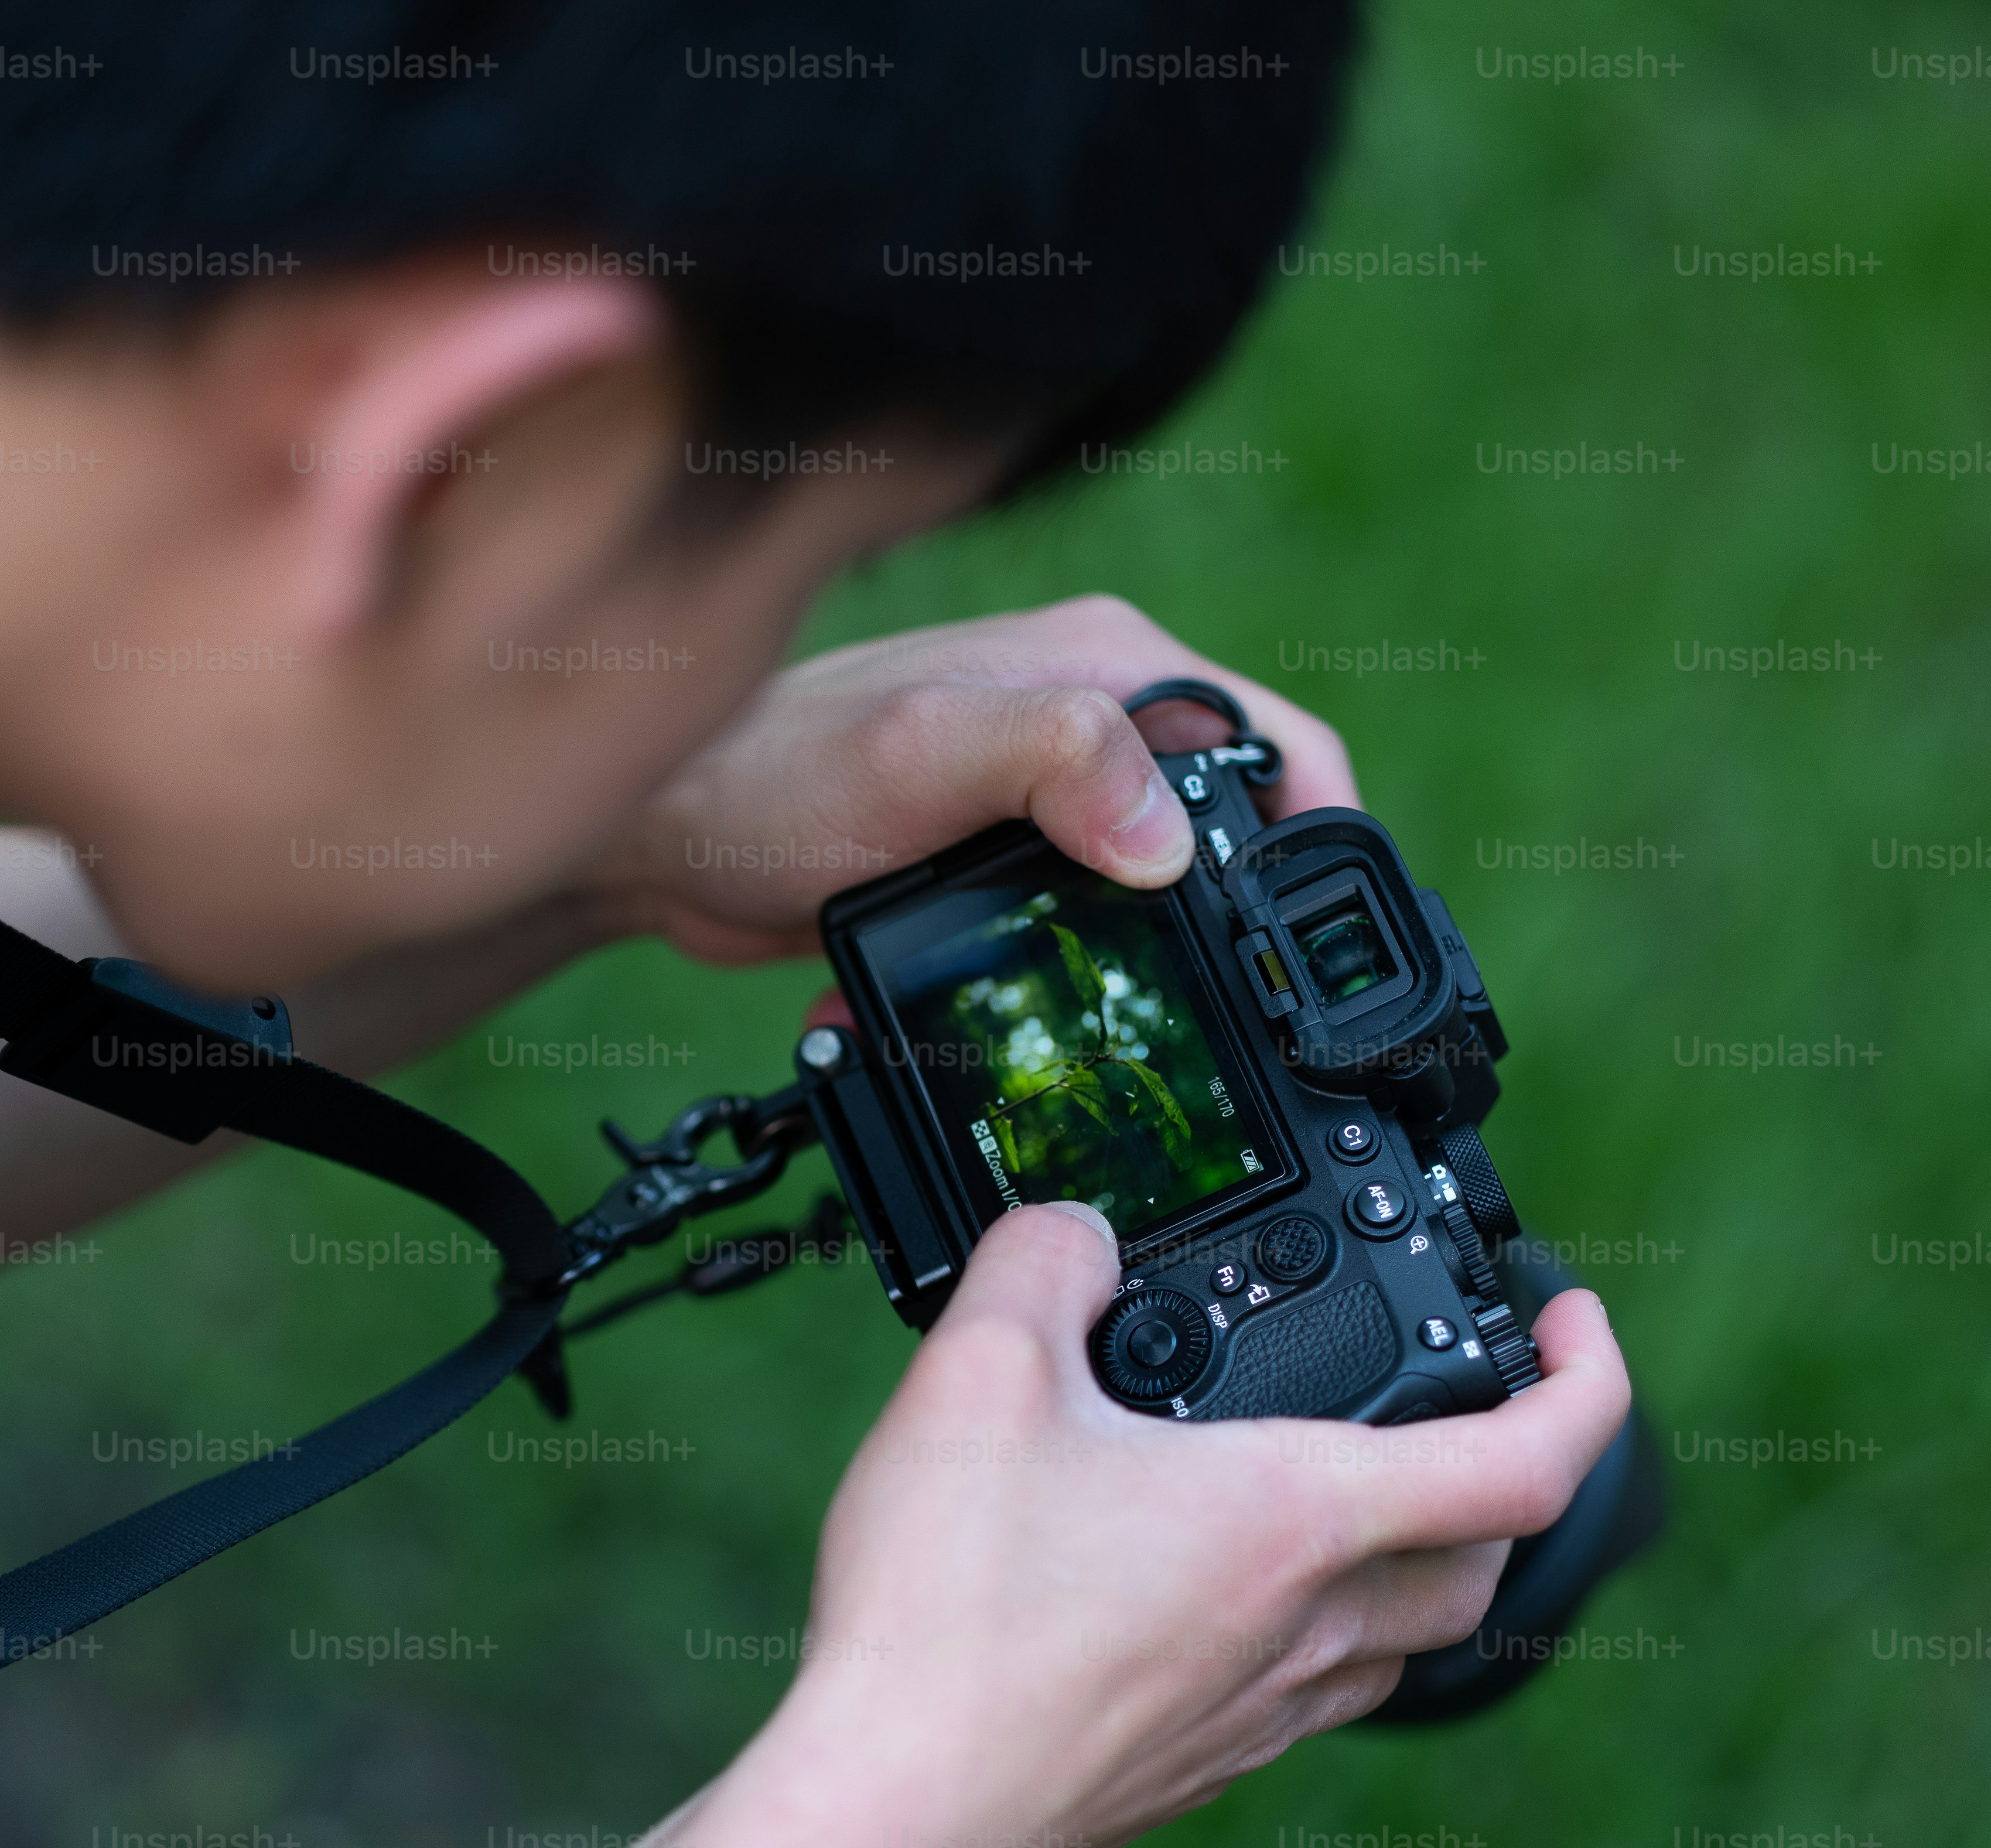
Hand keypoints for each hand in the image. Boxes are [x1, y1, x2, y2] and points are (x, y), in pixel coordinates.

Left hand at [575, 594, 1362, 962]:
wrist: (668, 839)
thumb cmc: (774, 772)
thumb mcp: (921, 753)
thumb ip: (1053, 761)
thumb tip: (1164, 835)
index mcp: (1111, 668)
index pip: (1275, 741)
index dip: (1321, 837)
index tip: (1322, 940)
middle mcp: (1095, 722)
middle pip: (1232, 830)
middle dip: (1237, 926)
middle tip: (1228, 1018)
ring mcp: (1051, 796)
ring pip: (1160, 895)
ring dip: (1143, 973)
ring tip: (1121, 1037)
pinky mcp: (1006, 864)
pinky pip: (1078, 932)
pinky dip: (1059, 986)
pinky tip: (1013, 1027)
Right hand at [738, 1204, 1630, 1847]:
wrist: (891, 1816)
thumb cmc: (948, 1613)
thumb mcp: (976, 1374)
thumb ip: (1040, 1262)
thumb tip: (1073, 1233)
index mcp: (1296, 1519)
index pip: (1529, 1460)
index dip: (1592, 1376)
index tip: (1573, 1319)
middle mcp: (1307, 1629)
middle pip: (1483, 1562)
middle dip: (1502, 1473)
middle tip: (1457, 1407)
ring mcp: (1255, 1715)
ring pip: (1395, 1641)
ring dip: (1404, 1563)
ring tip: (1333, 1496)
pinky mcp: (1190, 1771)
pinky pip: (1301, 1696)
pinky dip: (1305, 1633)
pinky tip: (1208, 1597)